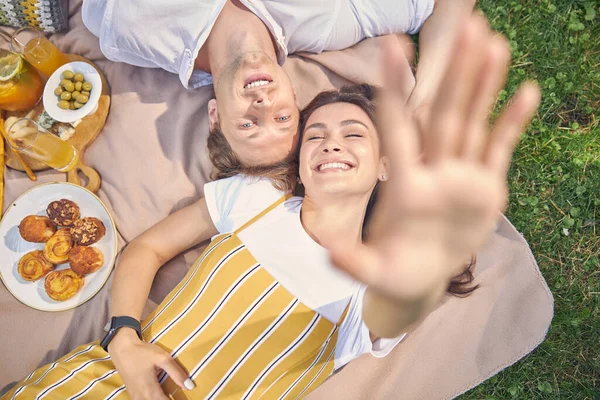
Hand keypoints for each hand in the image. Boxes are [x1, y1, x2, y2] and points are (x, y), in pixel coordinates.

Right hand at [109, 329, 193, 399]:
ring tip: (173, 395)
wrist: (121, 348)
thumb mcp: (163, 358)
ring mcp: (135, 397)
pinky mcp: (133, 394)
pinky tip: (161, 394)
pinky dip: (154, 398)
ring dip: (162, 399)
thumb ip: (177, 373)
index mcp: (150, 391)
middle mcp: (141, 398)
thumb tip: (190, 386)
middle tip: (179, 395)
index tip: (187, 398)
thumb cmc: (142, 352)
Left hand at [330, 16, 539, 302]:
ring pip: (472, 122)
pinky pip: (499, 148)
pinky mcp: (486, 188)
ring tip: (494, 43)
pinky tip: (526, 91)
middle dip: (456, 74)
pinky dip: (512, 122)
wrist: (418, 277)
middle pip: (444, 115)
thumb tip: (327, 252)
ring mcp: (461, 177)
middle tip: (468, 27)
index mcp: (406, 186)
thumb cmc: (392, 271)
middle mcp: (433, 172)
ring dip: (483, 85)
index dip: (393, 88)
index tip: (391, 47)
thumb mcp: (372, 271)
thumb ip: (353, 262)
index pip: (398, 128)